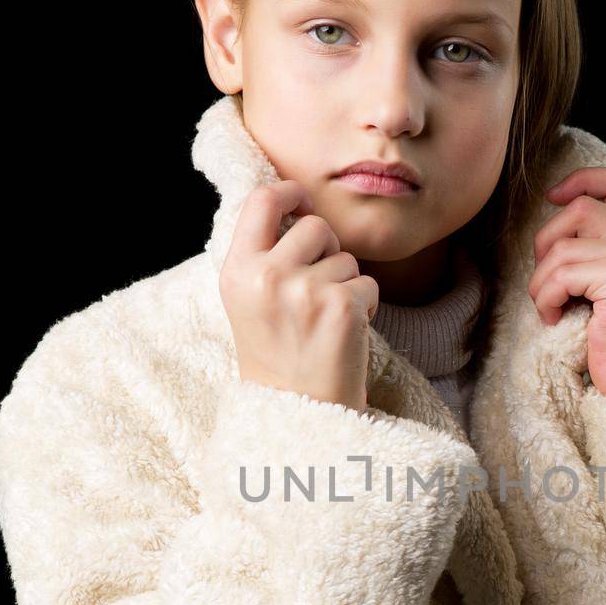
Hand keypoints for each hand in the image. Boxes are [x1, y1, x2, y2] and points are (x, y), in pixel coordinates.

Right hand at [220, 182, 379, 412]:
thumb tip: (295, 203)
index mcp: (237, 271)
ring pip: (345, 258)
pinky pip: (368, 284)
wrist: (298, 412)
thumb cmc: (277, 354)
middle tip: (318, 288)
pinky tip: (344, 333)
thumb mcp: (250, 300)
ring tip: (325, 321)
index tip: (300, 198)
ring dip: (346, 284)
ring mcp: (304, 290)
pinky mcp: (342, 306)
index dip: (287, 192)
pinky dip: (366, 306)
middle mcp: (266, 276)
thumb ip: (264, 254)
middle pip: (315, 226)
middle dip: (327, 250)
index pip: (261, 201)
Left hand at [528, 164, 605, 416]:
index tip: (553, 198)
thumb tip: (556, 207)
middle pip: (580, 208)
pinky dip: (545, 298)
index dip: (582, 180)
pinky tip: (555, 320)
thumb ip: (598, 245)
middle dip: (547, 243)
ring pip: (562, 244)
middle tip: (548, 283)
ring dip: (542, 280)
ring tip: (551, 307)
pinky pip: (560, 273)